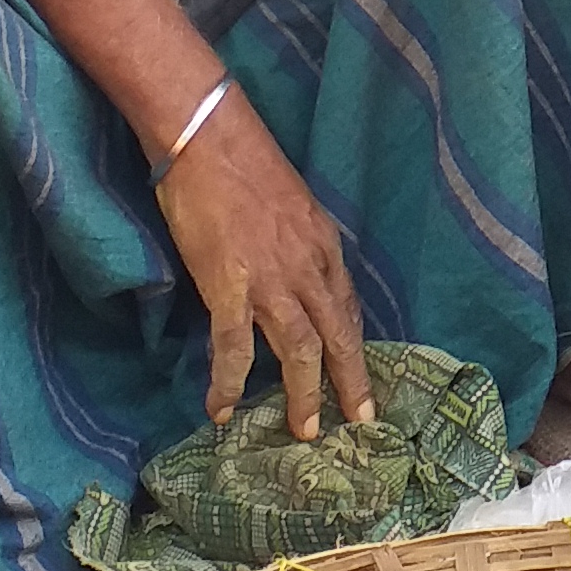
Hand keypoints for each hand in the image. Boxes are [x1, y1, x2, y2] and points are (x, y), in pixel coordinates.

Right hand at [155, 102, 373, 438]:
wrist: (209, 140)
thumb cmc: (246, 165)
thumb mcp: (294, 206)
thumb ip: (302, 246)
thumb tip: (300, 278)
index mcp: (324, 246)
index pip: (347, 308)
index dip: (354, 348)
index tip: (361, 380)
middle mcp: (308, 267)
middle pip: (337, 336)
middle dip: (349, 382)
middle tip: (357, 422)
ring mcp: (271, 279)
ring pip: (298, 349)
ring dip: (303, 394)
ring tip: (304, 430)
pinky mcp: (229, 285)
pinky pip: (234, 346)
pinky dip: (229, 381)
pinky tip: (223, 409)